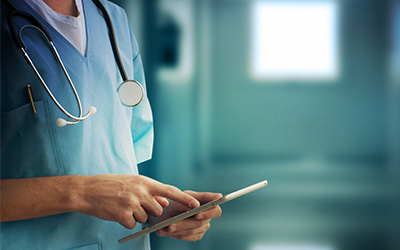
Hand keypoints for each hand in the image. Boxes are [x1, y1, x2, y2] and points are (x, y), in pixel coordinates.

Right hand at [74, 174, 199, 228]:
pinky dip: (126, 222)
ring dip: (136, 216)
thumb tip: (164, 202)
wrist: (87, 190)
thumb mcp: (132, 182)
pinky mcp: (123, 214)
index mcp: (144, 181)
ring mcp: (131, 203)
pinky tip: (117, 212)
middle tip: (135, 205)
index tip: (196, 204)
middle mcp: (140, 191)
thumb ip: (149, 191)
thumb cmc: (110, 185)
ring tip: (122, 206)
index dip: (184, 199)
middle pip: (158, 209)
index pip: (169, 191)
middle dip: (150, 211)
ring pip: (144, 218)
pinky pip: (132, 224)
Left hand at [154, 191, 222, 240]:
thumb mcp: (183, 194)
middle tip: (171, 225)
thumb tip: (218, 196)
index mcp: (208, 204)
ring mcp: (203, 226)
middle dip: (184, 223)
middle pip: (200, 222)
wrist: (166, 208)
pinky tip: (166, 231)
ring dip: (177, 229)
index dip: (208, 213)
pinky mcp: (196, 234)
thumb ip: (195, 197)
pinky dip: (176, 234)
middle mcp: (208, 216)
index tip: (197, 214)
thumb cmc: (177, 198)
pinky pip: (187, 236)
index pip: (216, 210)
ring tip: (165, 228)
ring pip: (192, 231)